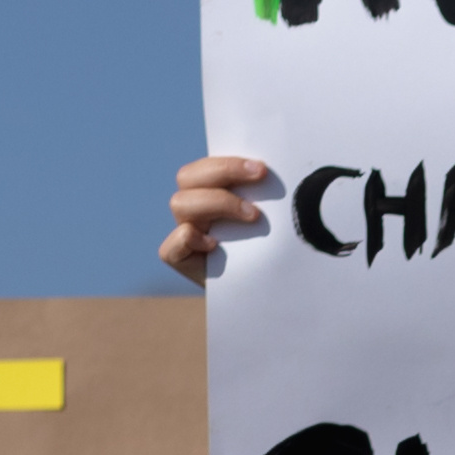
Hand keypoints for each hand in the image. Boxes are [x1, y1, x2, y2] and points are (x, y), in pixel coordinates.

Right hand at [162, 153, 275, 283]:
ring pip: (180, 203)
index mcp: (210, 190)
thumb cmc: (269, 250)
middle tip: (260, 178)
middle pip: (188, 177)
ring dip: (217, 203)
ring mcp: (185, 231)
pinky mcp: (179, 259)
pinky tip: (214, 245)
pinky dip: (188, 239)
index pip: (207, 166)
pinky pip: (170, 247)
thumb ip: (267, 194)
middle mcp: (194, 208)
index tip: (262, 169)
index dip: (230, 164)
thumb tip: (285, 173)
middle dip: (225, 172)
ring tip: (253, 216)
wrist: (264, 291)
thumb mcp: (272, 219)